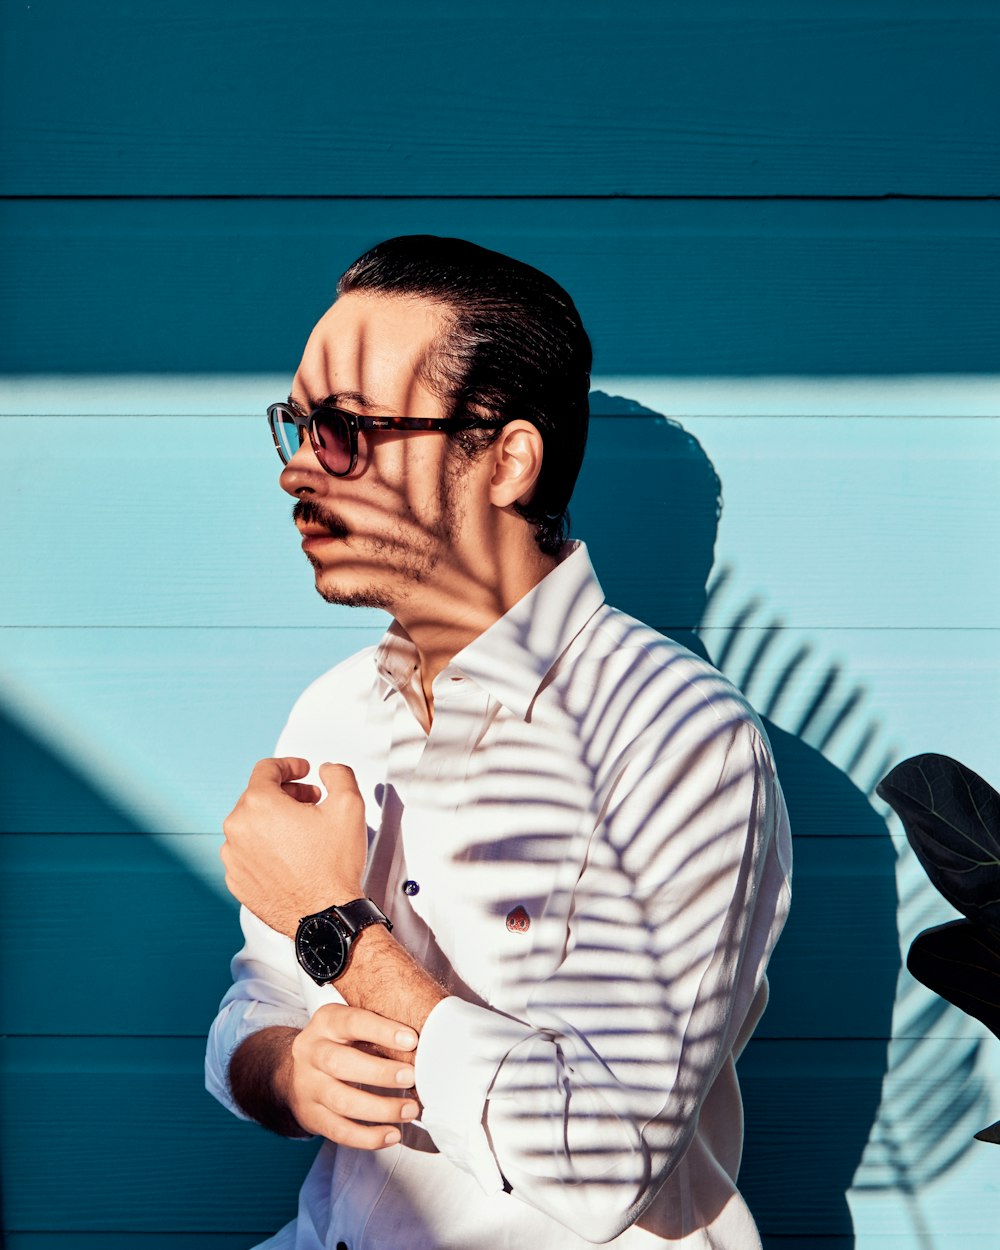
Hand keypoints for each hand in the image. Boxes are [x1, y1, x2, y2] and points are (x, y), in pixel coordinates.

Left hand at [221, 756, 367, 935]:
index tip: (301, 771)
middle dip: (286, 794)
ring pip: (251, 825)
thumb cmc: (333, 868)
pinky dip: (265, 848)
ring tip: (301, 832)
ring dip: (274, 821)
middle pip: (258, 796)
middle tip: (310, 802)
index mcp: (259, 804)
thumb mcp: (349, 805)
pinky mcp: (236, 881)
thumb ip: (338, 774)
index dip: (289, 765)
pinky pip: (247, 853)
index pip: (267, 769)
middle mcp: (238, 829)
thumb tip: (327, 771)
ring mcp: (234, 857)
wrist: (325, 915)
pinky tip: (289, 855)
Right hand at [280, 1004, 419, 1147]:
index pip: (352, 1022)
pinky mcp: (310, 1115)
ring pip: (341, 1100)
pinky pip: (338, 1130)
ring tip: (410, 1110)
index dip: (382, 1030)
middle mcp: (311, 1051)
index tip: (412, 1040)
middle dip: (380, 1072)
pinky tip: (393, 1134)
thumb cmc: (341, 1044)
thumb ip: (380, 1031)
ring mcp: (307, 1085)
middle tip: (412, 1078)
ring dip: (380, 1108)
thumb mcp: (352, 1028)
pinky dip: (368, 1137)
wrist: (295, 1070)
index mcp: (326, 1021)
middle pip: (340, 1062)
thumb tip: (428, 1043)